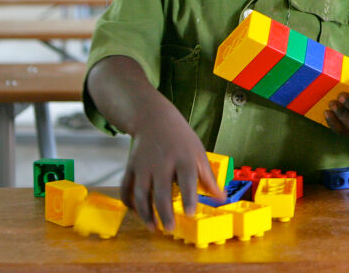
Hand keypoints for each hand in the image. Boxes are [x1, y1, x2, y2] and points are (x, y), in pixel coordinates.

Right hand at [119, 104, 223, 231]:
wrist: (154, 119)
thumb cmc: (181, 140)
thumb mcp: (199, 153)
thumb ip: (208, 178)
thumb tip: (222, 198)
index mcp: (183, 157)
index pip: (187, 179)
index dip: (189, 196)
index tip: (190, 213)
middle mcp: (162, 162)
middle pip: (161, 191)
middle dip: (164, 212)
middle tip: (169, 228)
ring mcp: (143, 165)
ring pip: (141, 193)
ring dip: (145, 213)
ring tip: (154, 228)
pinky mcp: (130, 166)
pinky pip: (126, 188)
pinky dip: (129, 203)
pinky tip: (138, 213)